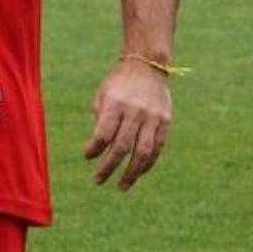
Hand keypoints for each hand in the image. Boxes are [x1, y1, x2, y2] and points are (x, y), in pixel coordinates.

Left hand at [83, 58, 171, 191]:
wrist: (147, 64)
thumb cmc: (118, 83)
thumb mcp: (103, 95)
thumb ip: (100, 121)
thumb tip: (97, 150)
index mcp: (116, 103)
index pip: (103, 134)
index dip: (94, 149)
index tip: (87, 156)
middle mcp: (135, 111)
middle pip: (122, 147)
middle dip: (108, 168)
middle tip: (97, 181)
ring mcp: (152, 118)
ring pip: (143, 153)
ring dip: (131, 173)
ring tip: (122, 186)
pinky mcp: (165, 122)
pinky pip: (157, 148)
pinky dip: (147, 164)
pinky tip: (137, 173)